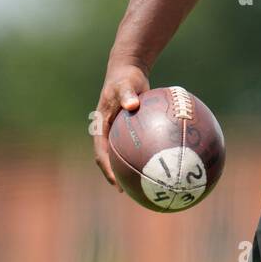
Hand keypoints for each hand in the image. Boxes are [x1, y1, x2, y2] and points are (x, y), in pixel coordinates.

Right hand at [92, 62, 149, 190]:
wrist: (128, 71)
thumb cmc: (125, 78)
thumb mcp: (125, 85)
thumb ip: (127, 94)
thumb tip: (132, 105)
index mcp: (101, 126)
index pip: (101, 152)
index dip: (107, 168)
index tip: (115, 180)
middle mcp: (108, 132)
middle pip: (110, 158)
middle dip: (116, 174)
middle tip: (126, 190)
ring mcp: (118, 131)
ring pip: (122, 154)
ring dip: (129, 168)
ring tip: (142, 183)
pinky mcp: (130, 129)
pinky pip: (137, 145)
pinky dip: (144, 154)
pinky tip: (160, 161)